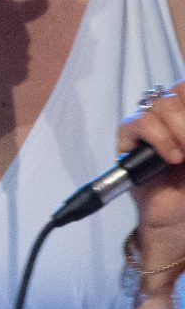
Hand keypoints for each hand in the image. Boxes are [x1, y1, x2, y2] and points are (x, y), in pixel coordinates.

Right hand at [119, 86, 184, 247]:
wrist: (177, 219)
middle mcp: (172, 116)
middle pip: (179, 90)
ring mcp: (150, 126)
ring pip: (160, 105)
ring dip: (178, 129)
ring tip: (183, 156)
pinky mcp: (129, 140)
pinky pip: (139, 124)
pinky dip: (158, 138)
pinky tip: (171, 157)